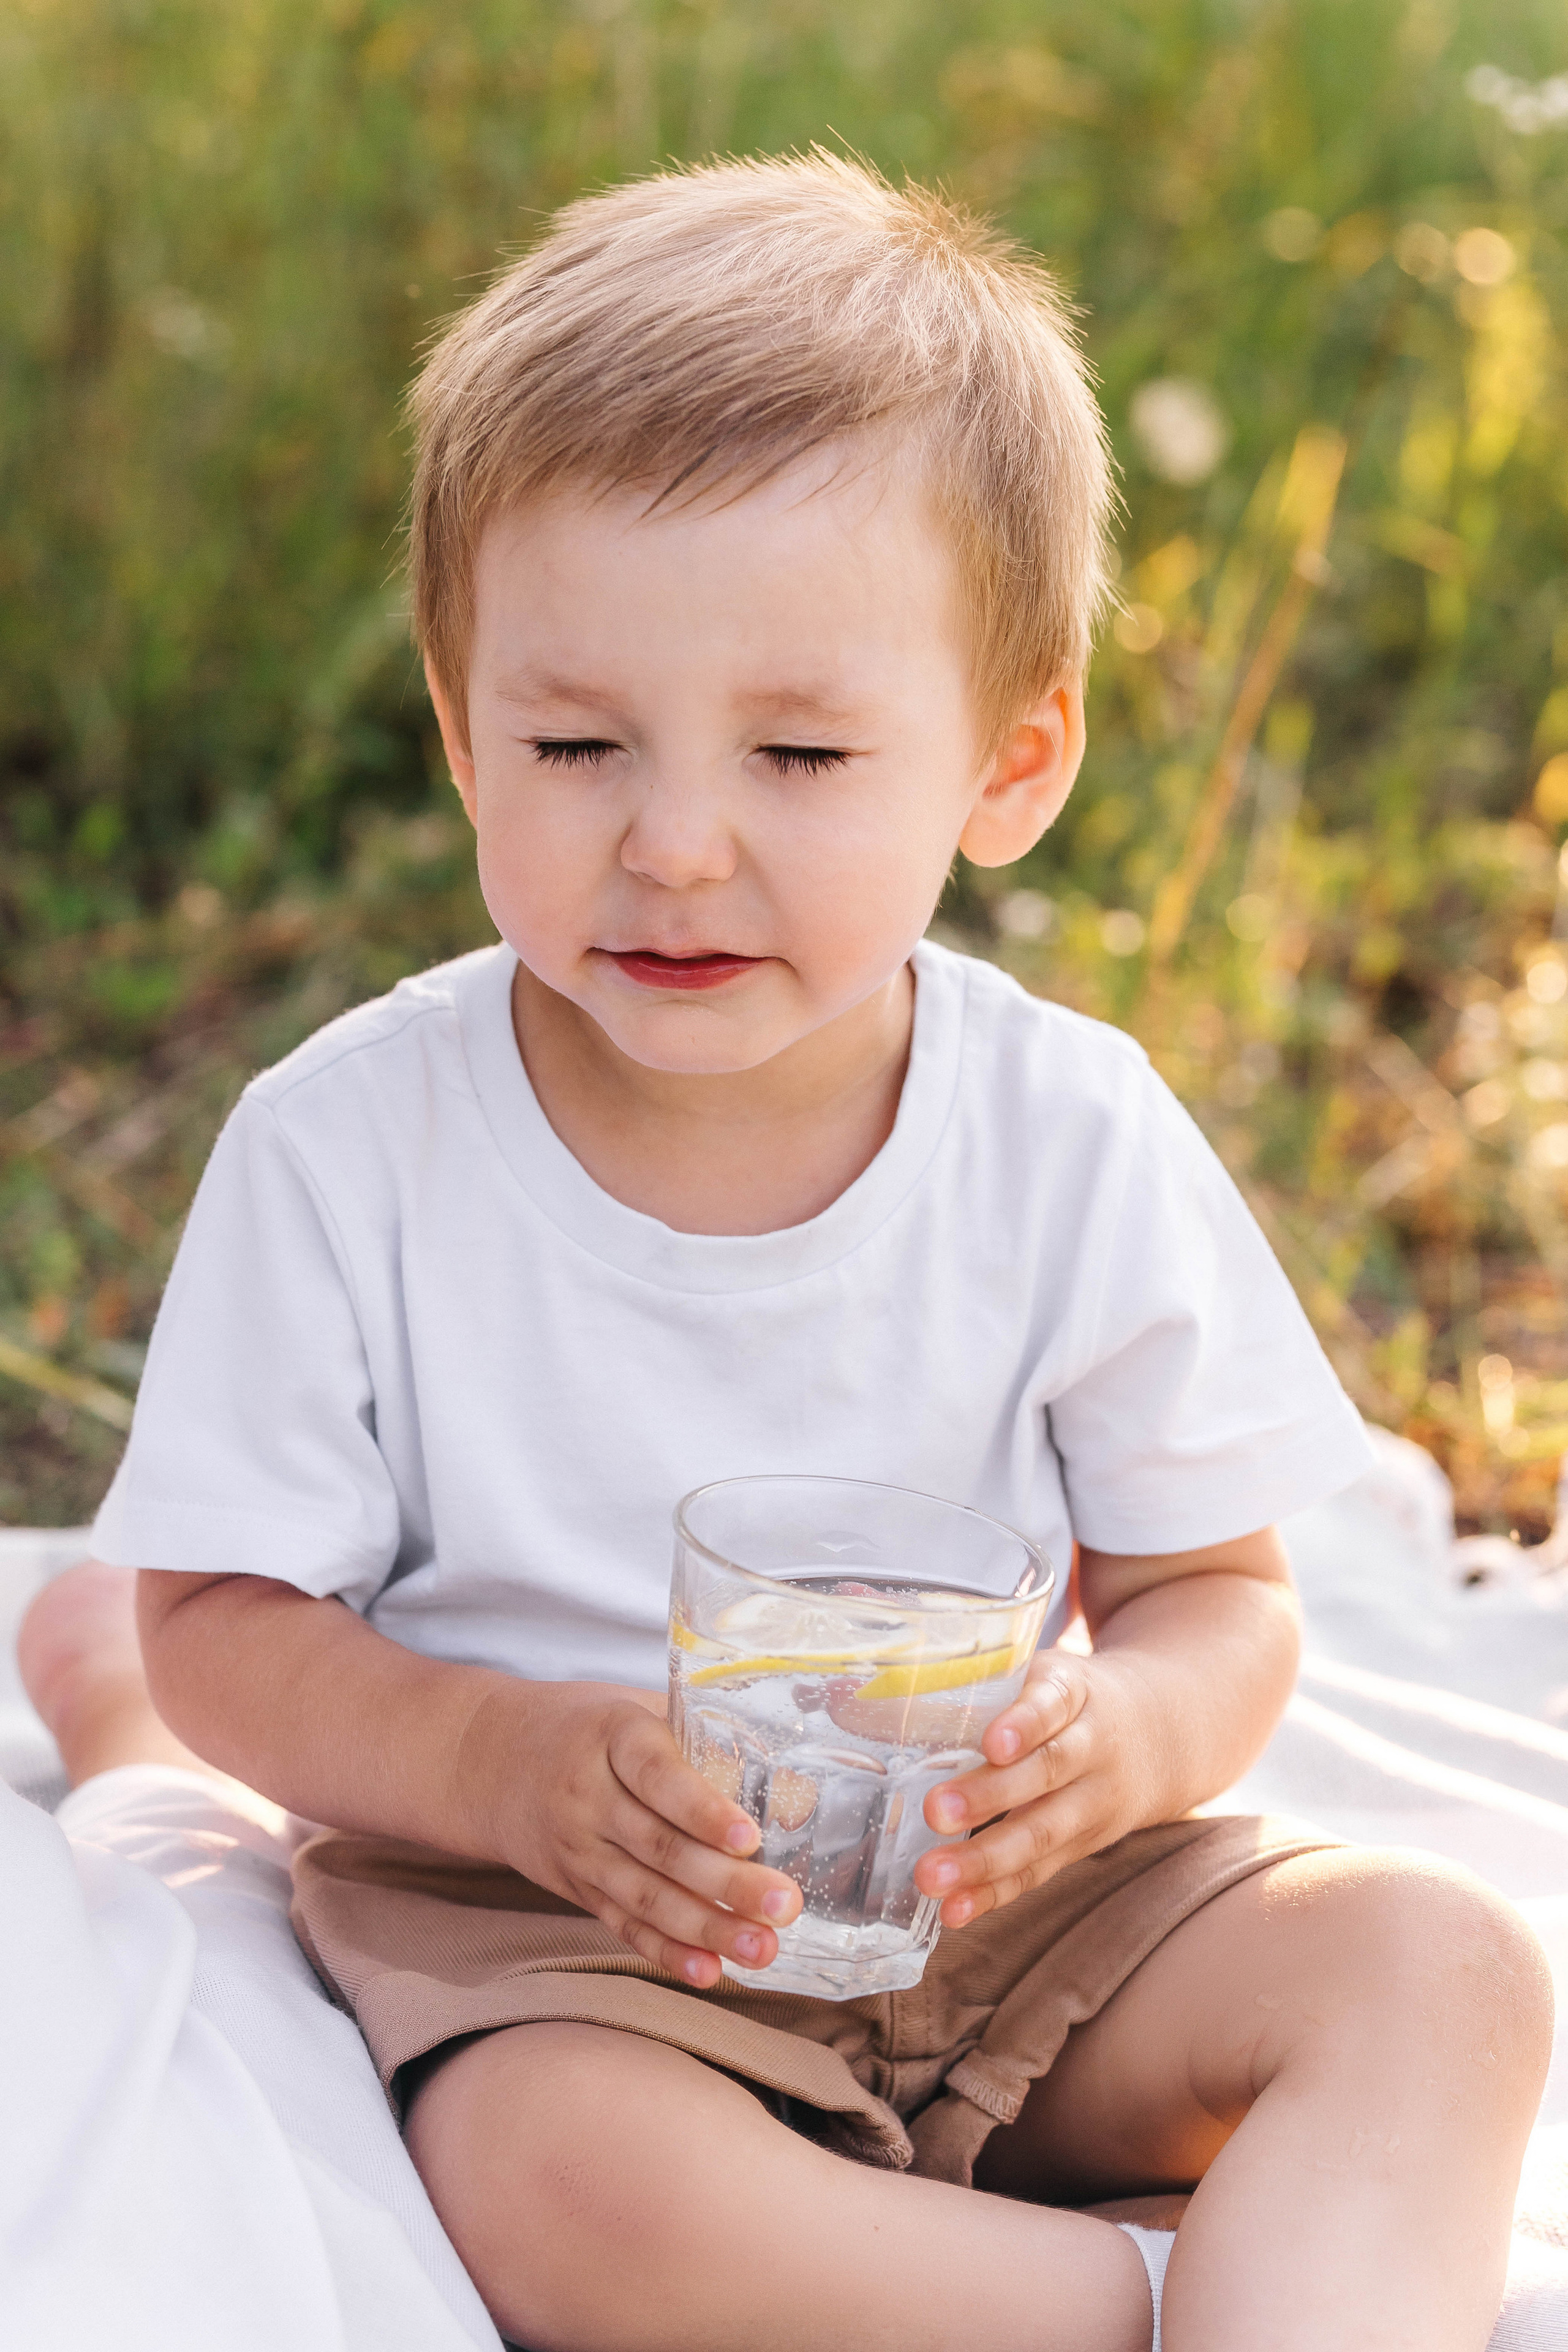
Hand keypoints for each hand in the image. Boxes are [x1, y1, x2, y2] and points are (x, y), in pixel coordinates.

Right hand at [467, 1680, 801, 1988]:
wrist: (492, 1761)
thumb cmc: (594, 1728)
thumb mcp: (640, 1709)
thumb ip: (708, 1742)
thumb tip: (800, 1791)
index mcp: (611, 1737)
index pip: (657, 1775)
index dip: (702, 1808)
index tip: (750, 1836)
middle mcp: (588, 1796)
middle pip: (659, 1847)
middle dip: (726, 1882)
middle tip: (784, 1905)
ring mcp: (579, 1849)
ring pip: (646, 1895)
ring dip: (707, 1928)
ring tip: (763, 1948)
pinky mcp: (578, 1889)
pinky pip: (623, 1925)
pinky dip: (666, 1952)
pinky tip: (709, 1971)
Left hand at [910, 1649, 1145, 1927]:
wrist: (1162, 1733)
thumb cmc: (1065, 1695)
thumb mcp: (1038, 1667)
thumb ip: (971, 1671)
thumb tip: (853, 1648)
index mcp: (1074, 1690)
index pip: (1053, 1702)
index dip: (1025, 1722)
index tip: (993, 1742)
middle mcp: (1092, 1746)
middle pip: (1046, 1773)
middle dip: (990, 1797)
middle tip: (934, 1811)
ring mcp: (1092, 1802)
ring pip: (1043, 1832)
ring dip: (986, 1860)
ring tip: (932, 1877)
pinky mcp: (1083, 1845)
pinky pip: (1040, 1871)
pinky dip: (997, 1893)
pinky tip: (955, 1910)